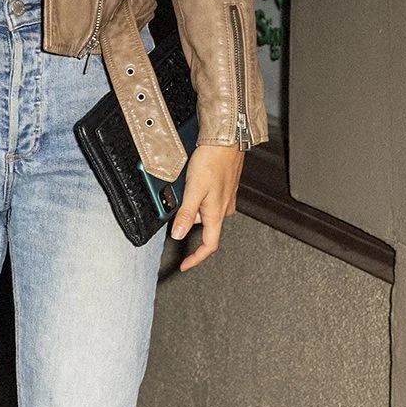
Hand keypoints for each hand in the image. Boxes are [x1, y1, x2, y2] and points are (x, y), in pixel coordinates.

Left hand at [172, 143, 243, 271]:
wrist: (227, 141)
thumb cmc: (213, 162)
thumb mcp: (193, 190)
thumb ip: (186, 214)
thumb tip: (178, 234)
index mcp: (217, 214)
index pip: (209, 246)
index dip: (196, 258)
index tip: (185, 265)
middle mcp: (224, 209)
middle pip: (202, 226)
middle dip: (188, 217)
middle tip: (180, 199)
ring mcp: (225, 199)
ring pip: (204, 212)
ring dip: (193, 203)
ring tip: (189, 184)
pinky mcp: (225, 189)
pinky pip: (208, 200)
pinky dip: (199, 195)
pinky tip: (196, 180)